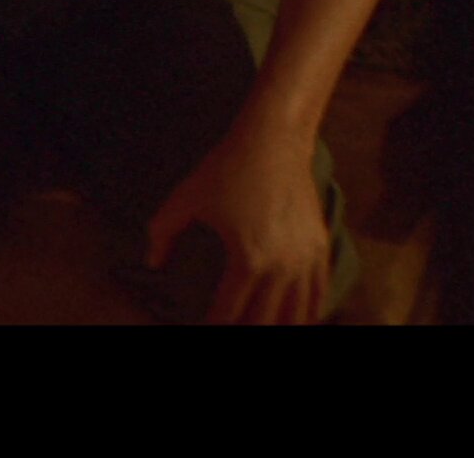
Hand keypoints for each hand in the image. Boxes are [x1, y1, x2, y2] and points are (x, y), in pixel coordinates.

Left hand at [146, 123, 330, 324]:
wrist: (274, 142)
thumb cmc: (227, 169)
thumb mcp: (185, 199)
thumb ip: (162, 233)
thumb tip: (152, 263)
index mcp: (249, 260)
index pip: (228, 314)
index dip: (212, 327)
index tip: (199, 328)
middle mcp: (283, 267)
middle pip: (266, 323)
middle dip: (245, 331)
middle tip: (228, 328)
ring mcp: (306, 260)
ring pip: (299, 315)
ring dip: (279, 327)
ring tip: (259, 328)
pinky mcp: (321, 249)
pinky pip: (319, 294)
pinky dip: (307, 313)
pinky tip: (295, 320)